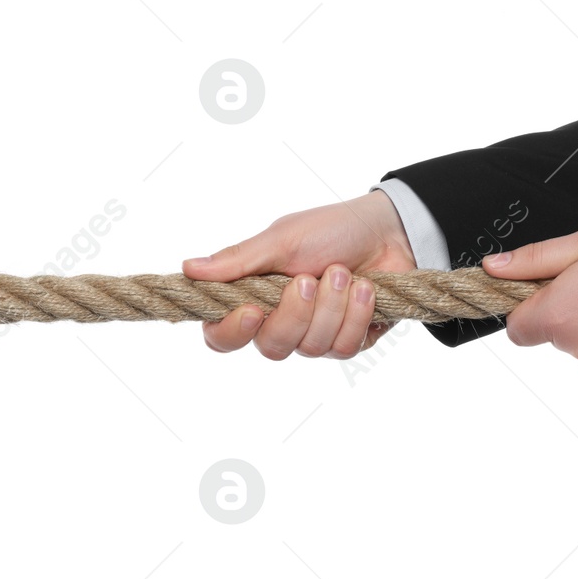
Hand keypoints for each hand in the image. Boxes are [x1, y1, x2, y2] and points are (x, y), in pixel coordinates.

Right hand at [184, 190, 416, 359]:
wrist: (389, 232)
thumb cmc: (330, 229)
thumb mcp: (281, 239)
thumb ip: (237, 261)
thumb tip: (188, 268)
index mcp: (252, 296)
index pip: (221, 336)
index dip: (231, 332)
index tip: (251, 310)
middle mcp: (279, 321)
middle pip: (271, 347)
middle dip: (296, 313)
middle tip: (309, 278)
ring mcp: (313, 335)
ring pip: (312, 348)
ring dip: (332, 307)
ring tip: (342, 272)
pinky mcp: (348, 341)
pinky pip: (345, 347)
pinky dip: (357, 314)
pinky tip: (365, 290)